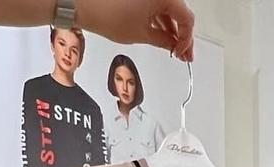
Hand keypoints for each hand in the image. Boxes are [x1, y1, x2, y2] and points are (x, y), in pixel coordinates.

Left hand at [77, 0, 194, 60]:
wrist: (86, 5)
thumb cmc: (109, 15)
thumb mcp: (141, 34)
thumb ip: (163, 41)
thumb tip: (174, 46)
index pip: (187, 19)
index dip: (186, 39)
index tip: (182, 53)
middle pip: (180, 14)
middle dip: (182, 36)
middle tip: (184, 54)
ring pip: (170, 11)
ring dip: (173, 31)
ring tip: (174, 50)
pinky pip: (159, 7)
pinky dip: (162, 22)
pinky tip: (164, 37)